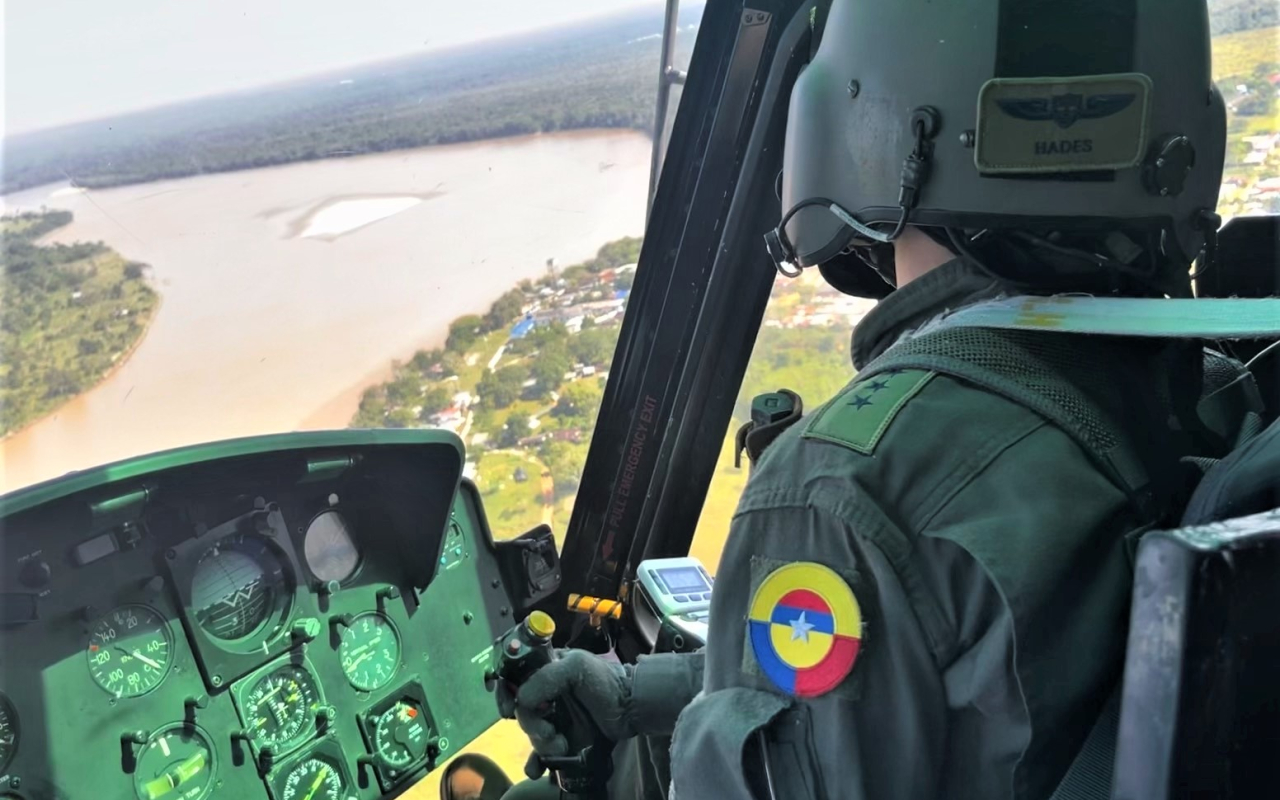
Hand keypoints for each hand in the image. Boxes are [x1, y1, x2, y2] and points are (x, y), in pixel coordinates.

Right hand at [496, 649, 634, 778]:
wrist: (631, 710)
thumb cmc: (606, 682)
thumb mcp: (576, 667)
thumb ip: (546, 677)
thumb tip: (521, 700)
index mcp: (545, 671)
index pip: (513, 679)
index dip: (505, 693)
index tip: (508, 709)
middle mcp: (545, 694)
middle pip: (520, 711)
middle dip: (531, 725)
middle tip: (549, 731)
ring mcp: (553, 718)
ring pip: (531, 734)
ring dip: (542, 744)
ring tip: (562, 746)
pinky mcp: (562, 739)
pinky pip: (540, 754)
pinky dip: (537, 763)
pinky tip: (540, 769)